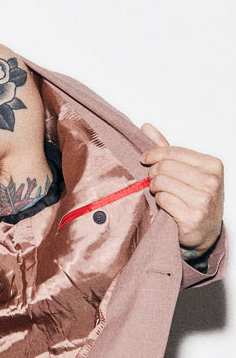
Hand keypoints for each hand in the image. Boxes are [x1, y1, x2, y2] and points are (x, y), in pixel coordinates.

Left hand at [140, 123, 223, 256]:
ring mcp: (203, 200)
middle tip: (154, 180)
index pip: (173, 152)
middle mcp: (211, 181)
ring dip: (154, 187)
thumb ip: (167, 148)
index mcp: (212, 165)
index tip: (145, 158)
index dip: (154, 154)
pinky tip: (165, 204)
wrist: (205, 231)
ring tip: (159, 191)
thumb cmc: (195, 197)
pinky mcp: (192, 216)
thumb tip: (146, 127)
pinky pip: (162, 199)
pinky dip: (159, 201)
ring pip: (161, 182)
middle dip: (153, 173)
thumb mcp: (187, 169)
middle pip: (165, 167)